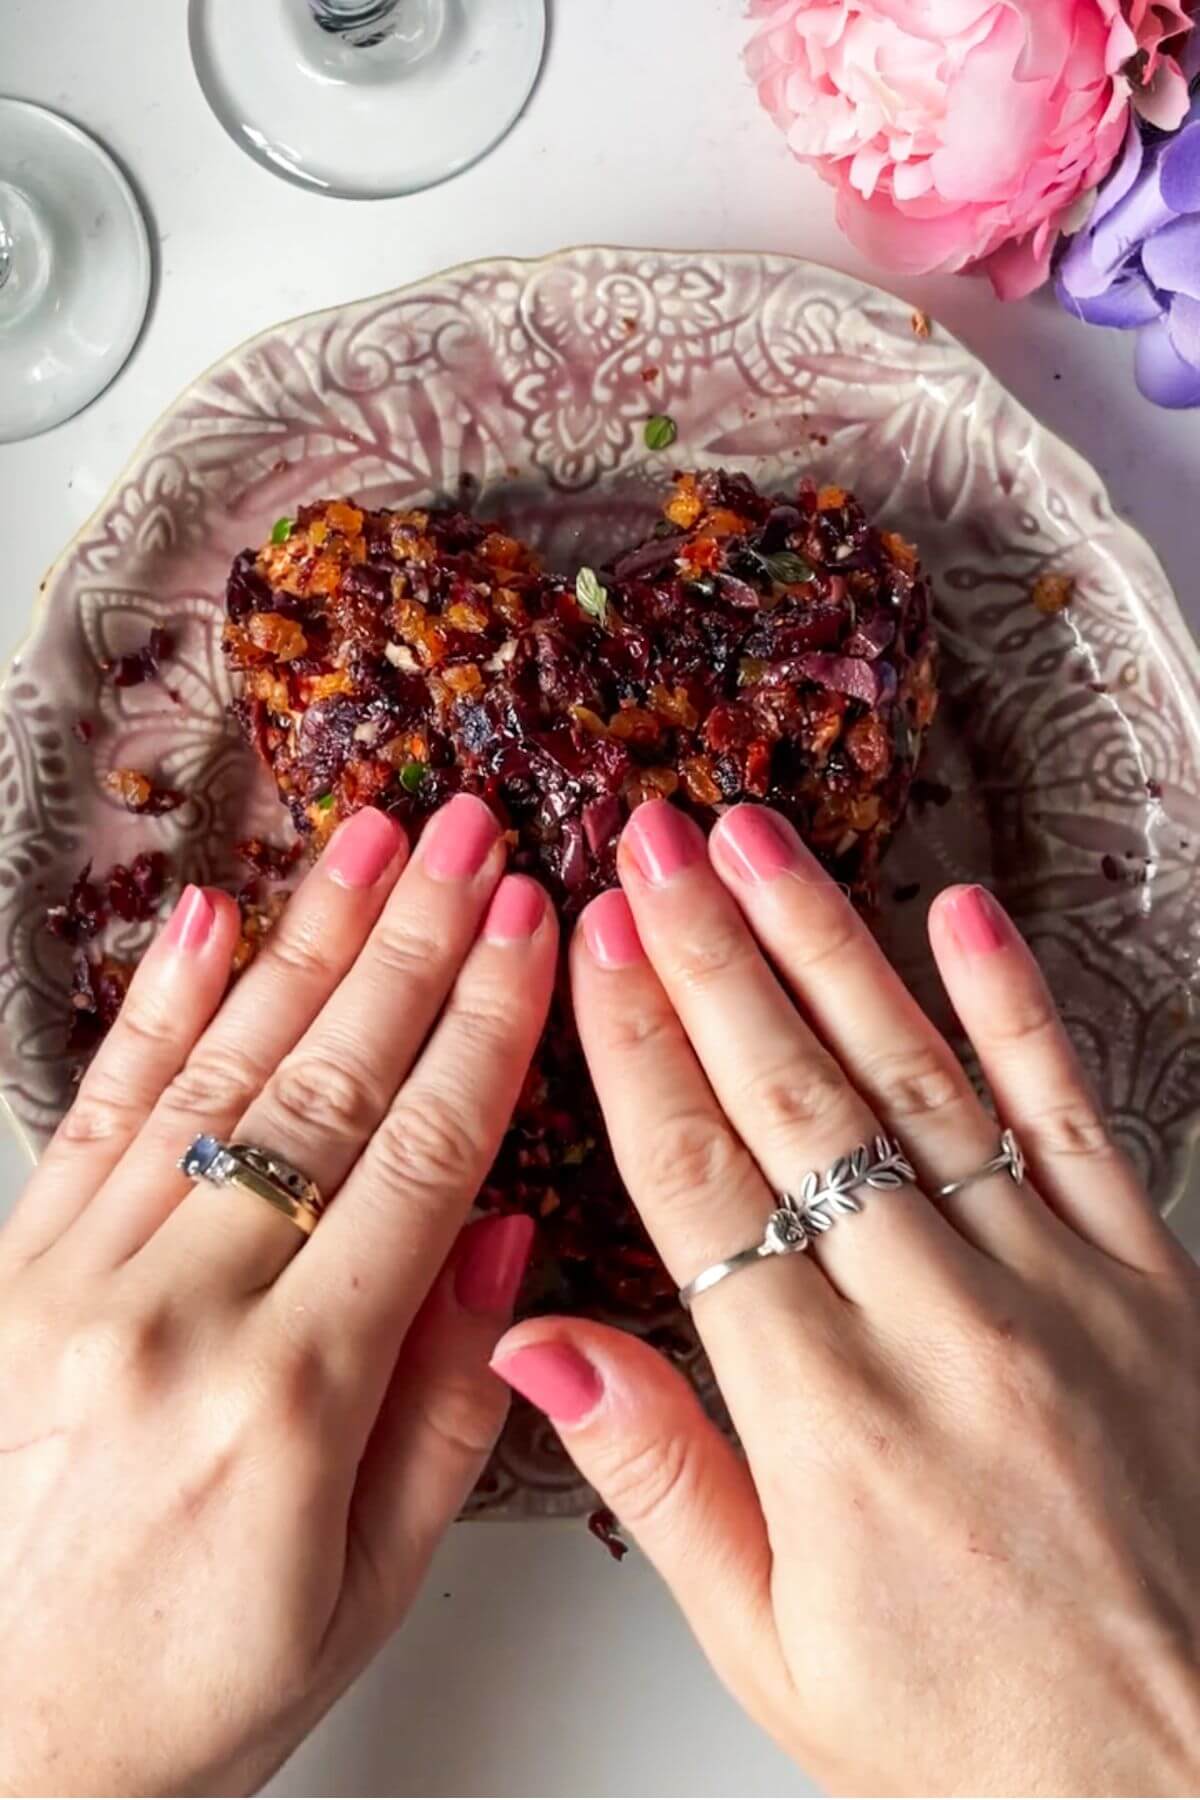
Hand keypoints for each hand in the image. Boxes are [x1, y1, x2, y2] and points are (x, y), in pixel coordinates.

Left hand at [0, 798, 554, 1795]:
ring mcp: (73, 1283)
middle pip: (325, 1085)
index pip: (416, 1162)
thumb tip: (499, 1236)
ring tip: (371, 840)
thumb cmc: (186, 1695)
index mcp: (287, 1399)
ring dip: (307, 941)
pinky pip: (98, 1113)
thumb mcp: (363, 1592)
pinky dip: (156, 1006)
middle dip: (414, 942)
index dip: (486, 1029)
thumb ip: (446, 1409)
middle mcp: (174, 1316)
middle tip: (469, 833)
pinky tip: (204, 918)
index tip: (533, 929)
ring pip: (218, 1072)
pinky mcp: (9, 1273)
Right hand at [493, 799, 1199, 1796]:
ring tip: (757, 841)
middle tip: (651, 844)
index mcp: (823, 1416)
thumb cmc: (973, 1734)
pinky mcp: (1148, 1282)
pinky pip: (1071, 1115)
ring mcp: (1051, 1290)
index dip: (636, 1044)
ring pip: (915, 1078)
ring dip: (826, 946)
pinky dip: (1016, 1006)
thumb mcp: (773, 1642)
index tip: (593, 945)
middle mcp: (934, 1326)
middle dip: (708, 954)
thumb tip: (535, 1344)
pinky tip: (960, 912)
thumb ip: (658, 1472)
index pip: (698, 1181)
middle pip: (792, 1098)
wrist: (1184, 1778)